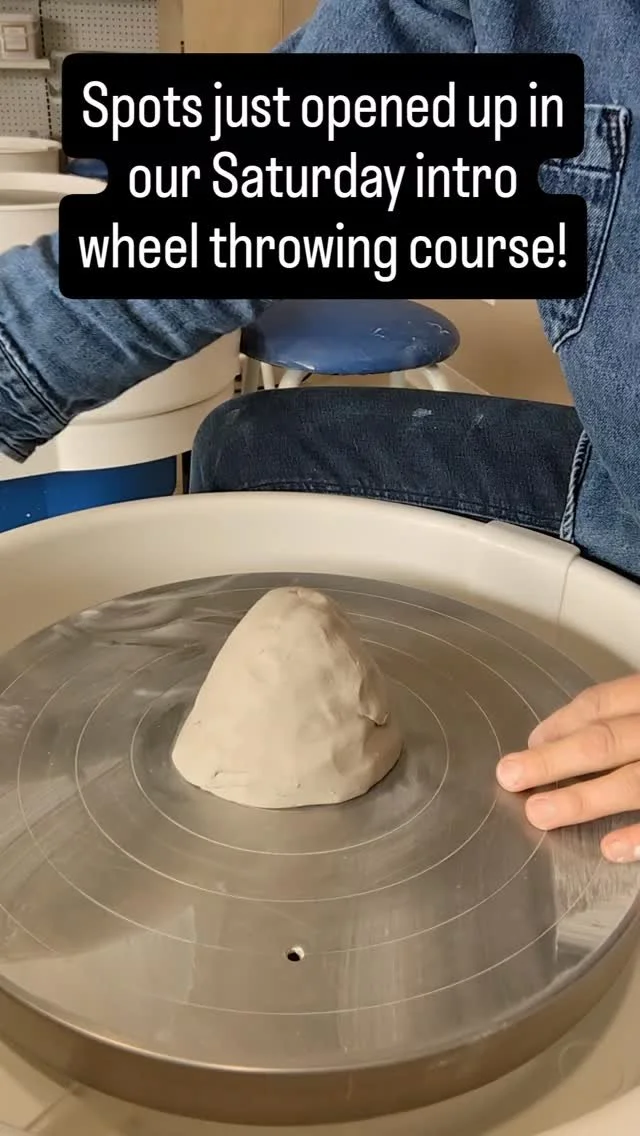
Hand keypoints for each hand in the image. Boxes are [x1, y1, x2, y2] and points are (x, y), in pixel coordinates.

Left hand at [496, 675, 639, 862]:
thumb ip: (618, 714)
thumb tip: (549, 738)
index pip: (600, 704)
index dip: (561, 724)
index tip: (529, 743)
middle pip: (604, 742)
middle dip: (553, 760)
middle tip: (510, 776)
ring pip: (632, 782)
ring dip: (583, 799)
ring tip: (539, 813)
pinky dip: (639, 836)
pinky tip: (609, 849)